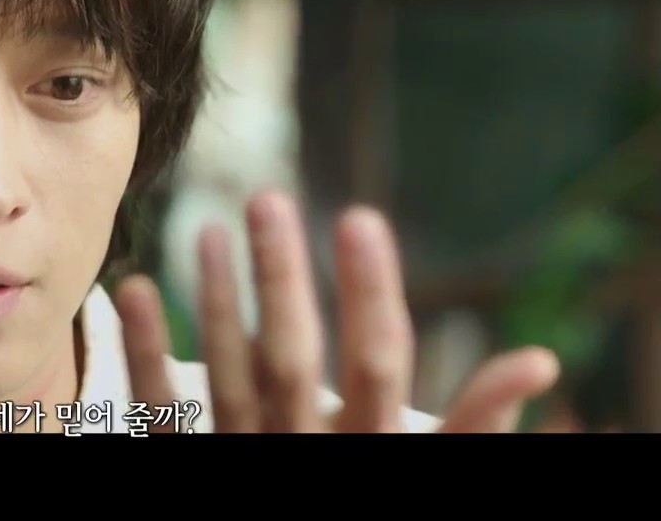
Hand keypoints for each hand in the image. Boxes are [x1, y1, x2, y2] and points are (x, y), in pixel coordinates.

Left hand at [113, 190, 559, 432]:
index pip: (377, 364)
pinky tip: (133, 289)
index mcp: (370, 447)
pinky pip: (160, 413)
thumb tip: (539, 363)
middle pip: (291, 362)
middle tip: (267, 198)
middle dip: (281, 281)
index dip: (371, 294)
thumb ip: (475, 425)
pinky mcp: (191, 465)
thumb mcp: (423, 465)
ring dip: (216, 304)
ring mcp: (244, 457)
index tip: (359, 218)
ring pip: (227, 380)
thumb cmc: (367, 476)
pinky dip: (143, 353)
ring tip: (207, 229)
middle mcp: (303, 450)